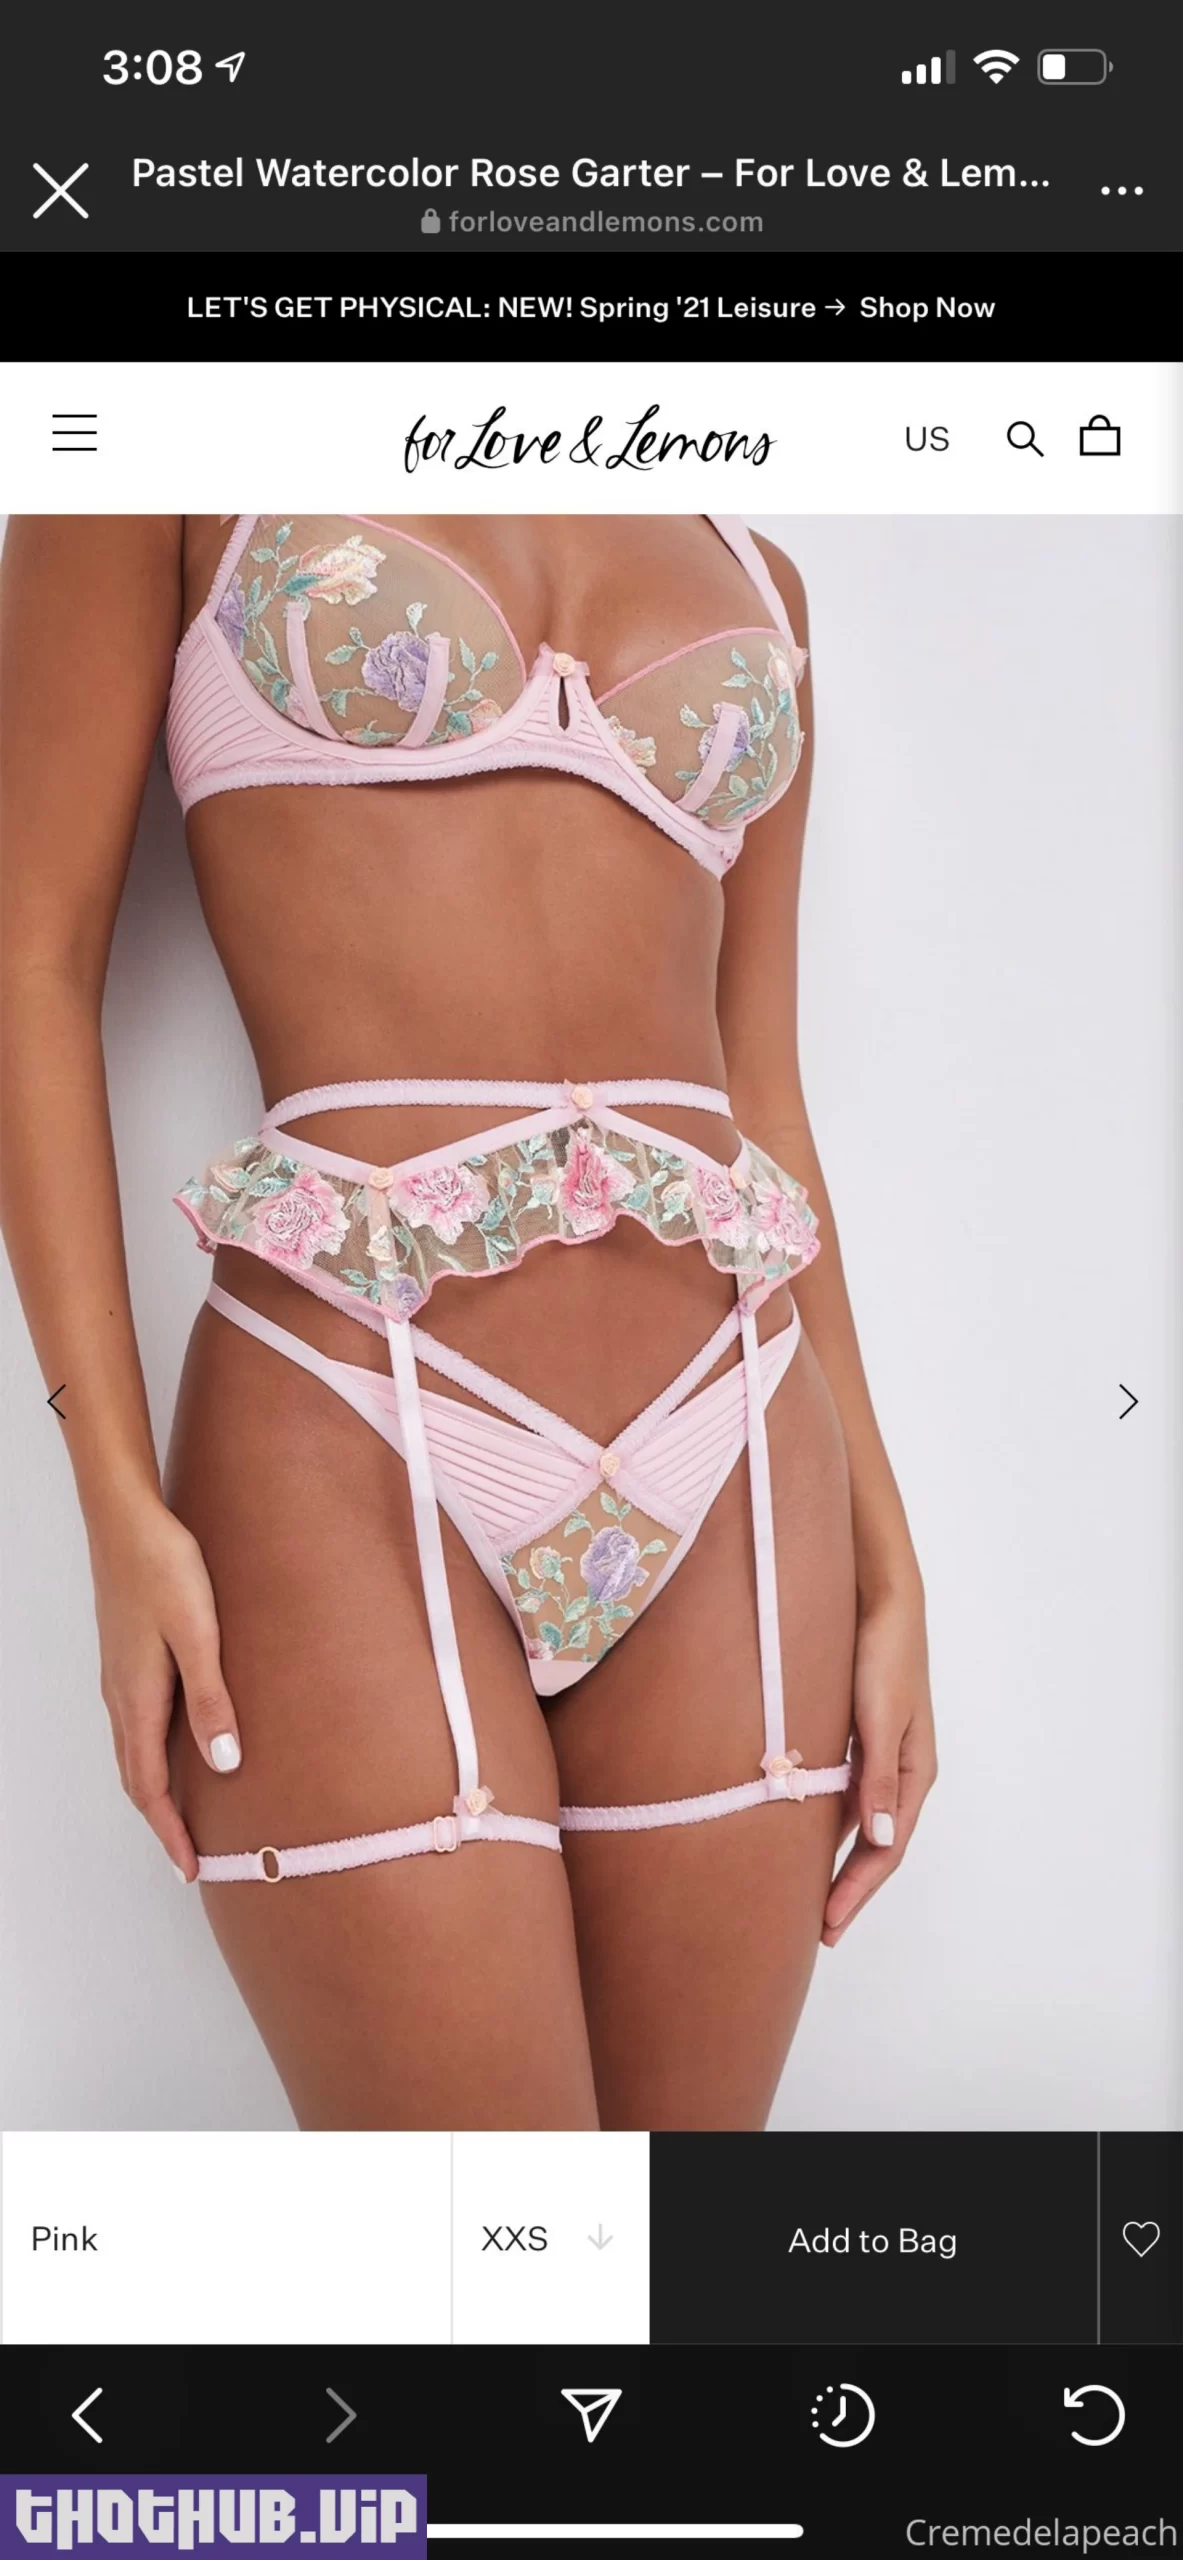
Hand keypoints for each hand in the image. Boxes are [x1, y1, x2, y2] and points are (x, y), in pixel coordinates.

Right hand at [88, 1496, 241, 1882]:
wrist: (126, 1518)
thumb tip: (223, 1764)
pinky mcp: (126, 1657)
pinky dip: (152, 1755)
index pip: (150, 1787)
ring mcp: (120, 1677)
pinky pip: (136, 1724)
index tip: (190, 1871)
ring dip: (156, 1790)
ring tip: (188, 1815)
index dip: (170, 1833)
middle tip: (190, 1858)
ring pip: (135, 1752)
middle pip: (137, 1778)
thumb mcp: (198, 1633)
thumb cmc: (164, 1568)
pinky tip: (179, 1747)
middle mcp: (121, 1696)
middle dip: (161, 1822)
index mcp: (139, 1698)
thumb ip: (212, 1698)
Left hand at [822, 1577, 935, 1947]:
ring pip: (857, 1821)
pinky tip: (800, 1834)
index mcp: (914, 1772)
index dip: (859, 1891)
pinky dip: (825, 1820)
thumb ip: (879, 1776)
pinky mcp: (858, 1736)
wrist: (881, 1597)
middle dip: (850, 1889)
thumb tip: (879, 1840)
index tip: (829, 1926)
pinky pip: (842, 1792)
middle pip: (875, 1845)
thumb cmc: (884, 1651)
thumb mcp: (880, 1716)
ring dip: (837, 1858)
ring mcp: (879, 1754)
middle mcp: (899, 1770)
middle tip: (818, 1930)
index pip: (887, 1849)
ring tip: (807, 1894)